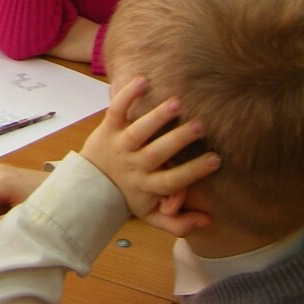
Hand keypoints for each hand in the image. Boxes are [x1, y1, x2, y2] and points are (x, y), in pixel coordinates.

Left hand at [78, 76, 220, 236]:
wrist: (87, 185)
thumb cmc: (126, 197)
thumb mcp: (150, 216)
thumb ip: (178, 223)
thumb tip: (208, 220)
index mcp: (147, 186)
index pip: (173, 181)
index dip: (193, 172)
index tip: (216, 159)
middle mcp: (134, 165)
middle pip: (157, 153)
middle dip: (179, 140)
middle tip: (200, 126)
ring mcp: (120, 145)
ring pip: (138, 131)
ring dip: (157, 117)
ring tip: (176, 103)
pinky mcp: (108, 128)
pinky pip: (117, 110)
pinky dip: (127, 95)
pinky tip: (142, 80)